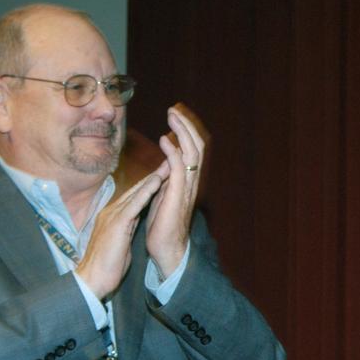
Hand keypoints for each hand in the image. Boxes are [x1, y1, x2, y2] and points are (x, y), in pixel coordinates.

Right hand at [76, 169, 165, 298]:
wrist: (92, 279)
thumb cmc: (106, 265)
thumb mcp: (119, 242)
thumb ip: (125, 229)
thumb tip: (132, 222)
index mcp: (113, 216)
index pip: (134, 196)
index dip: (150, 184)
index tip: (165, 173)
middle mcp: (112, 211)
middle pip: (137, 189)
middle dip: (155, 175)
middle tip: (171, 159)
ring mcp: (113, 216)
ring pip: (136, 192)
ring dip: (154, 177)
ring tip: (168, 163)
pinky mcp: (116, 224)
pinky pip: (134, 204)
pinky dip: (146, 191)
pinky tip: (157, 181)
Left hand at [146, 105, 205, 277]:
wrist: (167, 250)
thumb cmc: (162, 225)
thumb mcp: (164, 194)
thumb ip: (166, 176)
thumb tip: (166, 160)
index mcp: (187, 180)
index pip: (192, 149)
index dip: (185, 131)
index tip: (174, 116)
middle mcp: (192, 181)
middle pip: (196, 145)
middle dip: (186, 125)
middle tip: (173, 109)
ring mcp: (187, 188)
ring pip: (192, 153)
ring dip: (182, 132)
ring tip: (172, 116)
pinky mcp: (178, 196)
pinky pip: (178, 169)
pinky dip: (173, 152)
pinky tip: (165, 140)